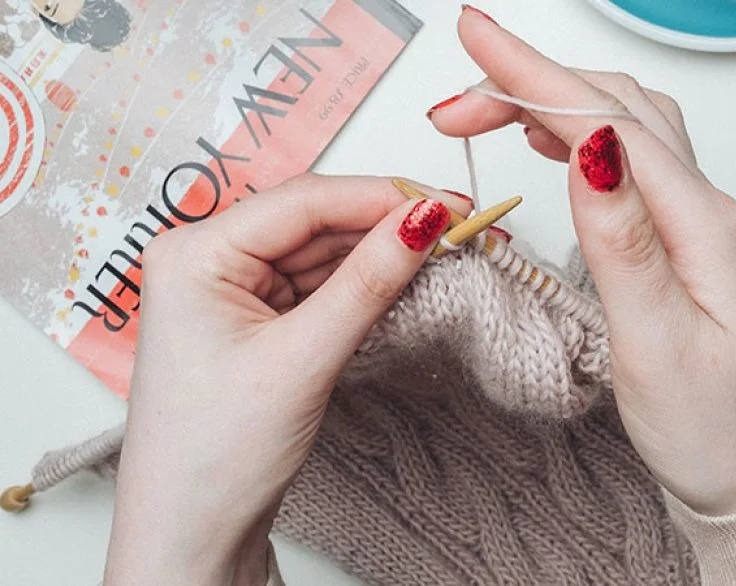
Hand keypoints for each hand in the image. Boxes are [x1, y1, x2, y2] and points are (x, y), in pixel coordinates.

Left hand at [104, 175, 467, 584]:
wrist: (192, 533)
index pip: (304, 202)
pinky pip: (320, 285)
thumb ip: (367, 284)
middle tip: (461, 226)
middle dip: (389, 224)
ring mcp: (233, 290)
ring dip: (381, 254)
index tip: (449, 205)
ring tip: (445, 251)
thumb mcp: (303, 360)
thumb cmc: (214, 456)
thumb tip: (424, 221)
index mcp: (194, 254)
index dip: (383, 197)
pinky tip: (404, 278)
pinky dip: (363, 283)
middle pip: (316, 221)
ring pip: (323, 252)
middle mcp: (208, 261)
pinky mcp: (257, 319)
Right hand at [428, 7, 735, 515]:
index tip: (475, 36)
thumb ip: (623, 241)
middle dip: (532, 81)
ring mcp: (697, 223)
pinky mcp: (683, 242)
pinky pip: (632, 162)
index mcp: (701, 225)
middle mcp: (706, 210)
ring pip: (624, 127)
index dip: (534, 75)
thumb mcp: (658, 344)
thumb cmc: (717, 429)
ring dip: (556, 101)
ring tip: (488, 106)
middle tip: (455, 94)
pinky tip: (554, 143)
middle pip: (615, 109)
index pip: (608, 122)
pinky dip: (583, 134)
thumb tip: (591, 147)